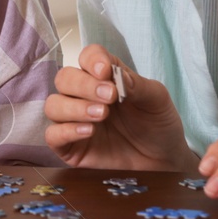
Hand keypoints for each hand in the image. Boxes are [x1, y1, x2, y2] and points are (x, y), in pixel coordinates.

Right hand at [47, 44, 191, 169]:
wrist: (164, 161)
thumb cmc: (159, 126)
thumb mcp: (157, 100)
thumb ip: (136, 85)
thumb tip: (114, 74)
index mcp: (104, 78)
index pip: (86, 57)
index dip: (92, 60)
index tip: (106, 71)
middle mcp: (84, 96)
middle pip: (64, 78)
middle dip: (84, 85)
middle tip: (110, 96)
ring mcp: (74, 121)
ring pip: (53, 105)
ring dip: (75, 107)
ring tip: (102, 115)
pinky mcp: (71, 147)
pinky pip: (52, 135)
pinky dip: (66, 131)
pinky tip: (89, 131)